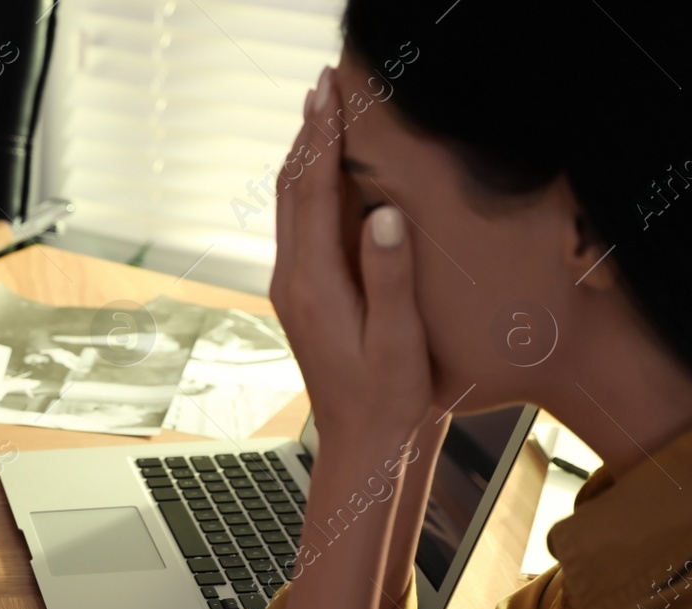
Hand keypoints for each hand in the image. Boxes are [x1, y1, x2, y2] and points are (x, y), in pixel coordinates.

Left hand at [270, 67, 433, 448]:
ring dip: (307, 155)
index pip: (314, 193)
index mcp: (314, 285)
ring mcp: (294, 286)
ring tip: (324, 109)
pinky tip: (329, 171)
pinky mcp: (305, 294)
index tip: (330, 92)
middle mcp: (293, 280)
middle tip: (326, 82)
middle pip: (294, 189)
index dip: (323, 137)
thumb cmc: (389, 398)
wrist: (363, 442)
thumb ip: (389, 277)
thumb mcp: (398, 340)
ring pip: (293, 205)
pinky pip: (302, 226)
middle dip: (310, 132)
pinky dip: (313, 186)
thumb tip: (383, 214)